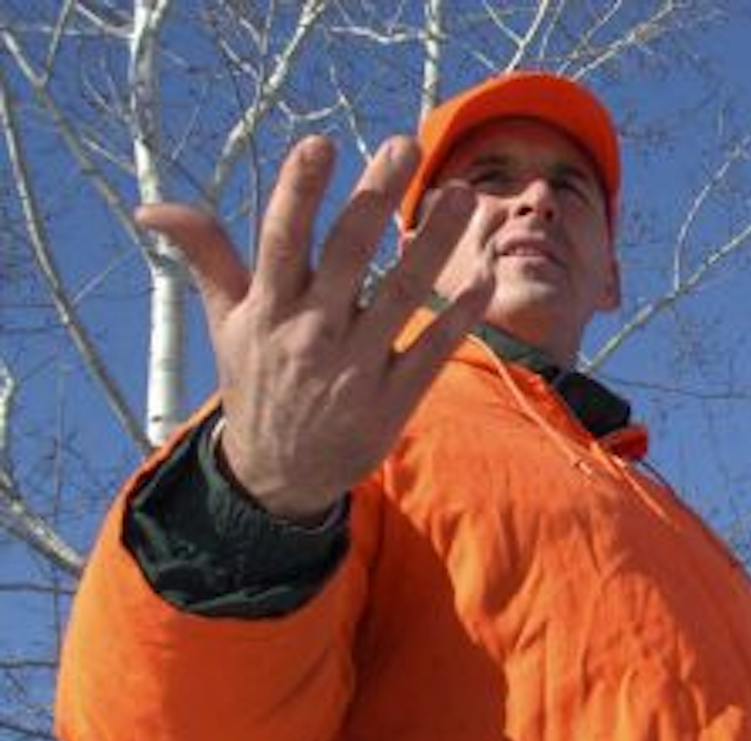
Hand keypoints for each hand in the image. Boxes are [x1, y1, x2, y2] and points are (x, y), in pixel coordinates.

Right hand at [137, 135, 493, 521]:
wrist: (280, 474)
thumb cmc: (258, 382)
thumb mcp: (227, 323)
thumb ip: (207, 258)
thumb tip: (153, 208)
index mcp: (269, 308)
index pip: (282, 240)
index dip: (299, 192)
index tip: (319, 144)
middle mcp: (312, 332)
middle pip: (348, 254)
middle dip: (375, 197)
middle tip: (405, 145)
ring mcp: (355, 366)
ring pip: (402, 294)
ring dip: (435, 242)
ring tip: (463, 195)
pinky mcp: (392, 399)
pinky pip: (432, 349)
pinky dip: (459, 314)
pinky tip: (485, 276)